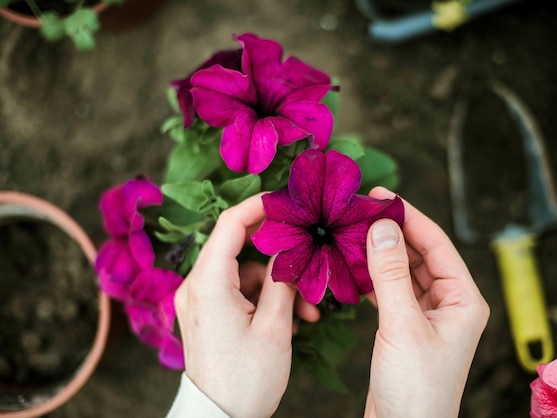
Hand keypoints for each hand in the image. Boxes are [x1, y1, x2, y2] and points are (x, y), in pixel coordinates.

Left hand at [174, 194, 316, 417]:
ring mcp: (199, 300)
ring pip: (243, 272)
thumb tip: (292, 247)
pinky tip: (292, 317)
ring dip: (276, 283)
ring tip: (307, 307)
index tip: (286, 201)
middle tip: (307, 255)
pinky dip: (264, 297)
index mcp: (208, 283)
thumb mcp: (274, 327)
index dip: (259, 206)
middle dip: (277, 253)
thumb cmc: (246, 379)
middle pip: (238, 247)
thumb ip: (283, 279)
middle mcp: (196, 286)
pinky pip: (237, 290)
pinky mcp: (206, 313)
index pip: (229, 223)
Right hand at [364, 187, 489, 417]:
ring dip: (380, 255)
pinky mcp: (407, 328)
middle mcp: (450, 304)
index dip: (409, 216)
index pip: (437, 244)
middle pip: (420, 254)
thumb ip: (391, 274)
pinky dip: (373, 278)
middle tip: (359, 212)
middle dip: (392, 233)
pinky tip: (354, 268)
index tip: (380, 195)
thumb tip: (381, 226)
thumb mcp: (403, 325)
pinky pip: (391, 292)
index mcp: (464, 300)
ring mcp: (429, 317)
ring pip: (404, 272)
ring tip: (352, 234)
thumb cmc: (416, 389)